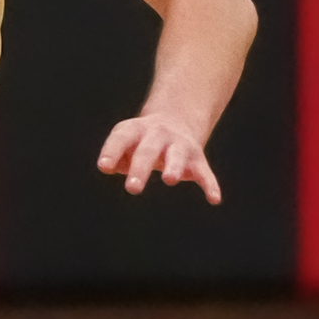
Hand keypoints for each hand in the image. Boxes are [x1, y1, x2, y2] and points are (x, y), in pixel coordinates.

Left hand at [98, 115, 221, 203]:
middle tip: (132, 188)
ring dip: (173, 167)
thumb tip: (108, 166)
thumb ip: (116, 156)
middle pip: (148, 150)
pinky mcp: (197, 160)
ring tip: (169, 180)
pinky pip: (204, 173)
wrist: (177, 118)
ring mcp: (180, 146)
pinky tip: (214, 199)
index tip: (104, 166)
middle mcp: (159, 135)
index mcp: (136, 130)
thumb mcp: (127, 143)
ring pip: (177, 156)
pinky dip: (210, 185)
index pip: (122, 138)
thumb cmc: (142, 140)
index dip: (112, 151)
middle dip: (140, 168)